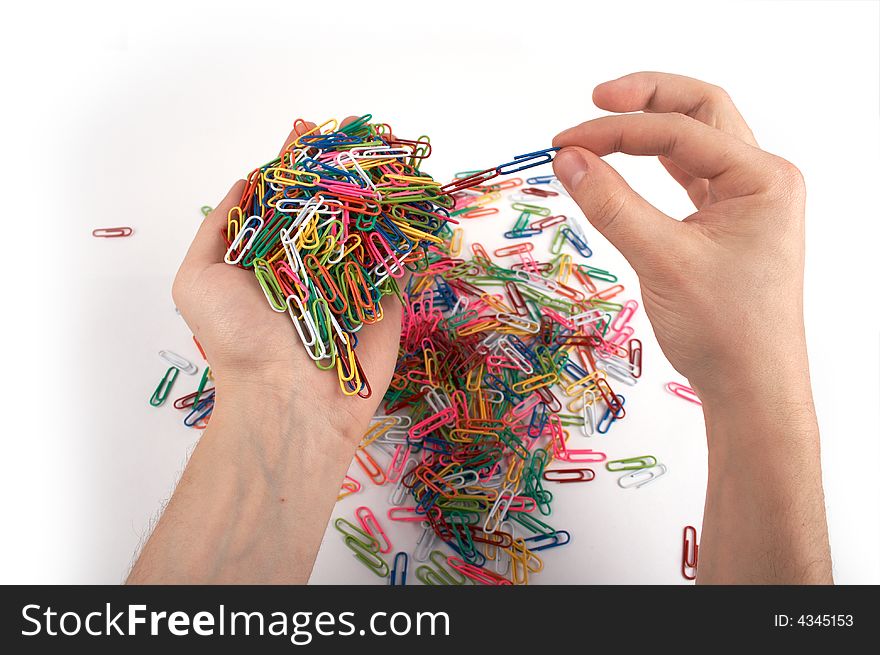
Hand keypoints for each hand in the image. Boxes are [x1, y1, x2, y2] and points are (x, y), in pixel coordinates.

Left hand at [172, 118, 402, 441]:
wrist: (288, 401)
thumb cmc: (237, 341)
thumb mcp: (198, 279)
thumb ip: (220, 229)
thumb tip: (247, 181)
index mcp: (270, 255)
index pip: (286, 199)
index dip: (296, 164)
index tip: (305, 130)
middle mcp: (312, 262)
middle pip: (331, 205)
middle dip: (343, 169)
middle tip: (357, 132)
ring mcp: (352, 279)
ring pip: (368, 224)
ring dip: (379, 189)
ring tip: (389, 150)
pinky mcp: (386, 299)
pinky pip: (398, 258)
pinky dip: (407, 227)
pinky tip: (413, 193)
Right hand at [552, 72, 808, 404]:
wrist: (751, 386)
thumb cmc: (722, 329)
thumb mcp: (661, 260)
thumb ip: (612, 204)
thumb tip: (566, 158)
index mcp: (762, 178)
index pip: (680, 131)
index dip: (617, 130)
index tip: (565, 142)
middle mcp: (761, 180)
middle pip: (701, 112)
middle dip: (648, 99)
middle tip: (596, 100)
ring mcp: (746, 200)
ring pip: (696, 141)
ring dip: (651, 127)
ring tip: (603, 125)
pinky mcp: (726, 223)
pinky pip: (689, 176)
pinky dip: (655, 164)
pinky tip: (625, 162)